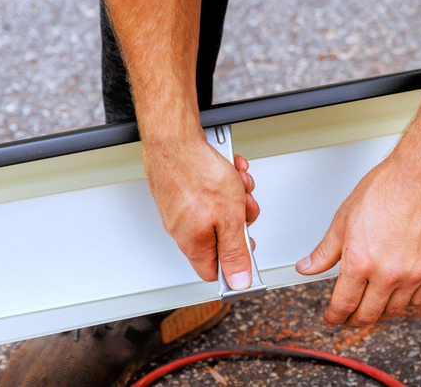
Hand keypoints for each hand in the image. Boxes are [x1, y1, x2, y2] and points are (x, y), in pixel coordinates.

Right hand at [143, 131, 258, 289]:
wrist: (174, 138)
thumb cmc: (197, 172)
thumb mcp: (230, 218)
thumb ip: (235, 253)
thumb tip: (239, 282)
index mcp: (194, 243)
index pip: (214, 271)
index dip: (234, 264)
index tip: (247, 249)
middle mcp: (182, 230)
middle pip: (220, 237)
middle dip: (239, 219)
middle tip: (244, 207)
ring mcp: (179, 209)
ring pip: (217, 212)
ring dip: (234, 197)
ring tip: (237, 182)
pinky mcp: (179, 191)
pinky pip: (208, 195)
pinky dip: (223, 183)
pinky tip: (228, 171)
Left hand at [295, 148, 420, 327]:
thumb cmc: (387, 189)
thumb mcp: (344, 218)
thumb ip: (325, 251)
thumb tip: (308, 267)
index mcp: (360, 261)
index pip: (343, 305)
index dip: (334, 317)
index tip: (331, 319)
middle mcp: (388, 273)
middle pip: (368, 315)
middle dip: (353, 320)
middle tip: (348, 318)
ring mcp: (414, 274)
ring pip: (394, 310)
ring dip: (380, 312)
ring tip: (371, 305)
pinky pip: (420, 299)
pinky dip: (407, 302)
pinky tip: (399, 294)